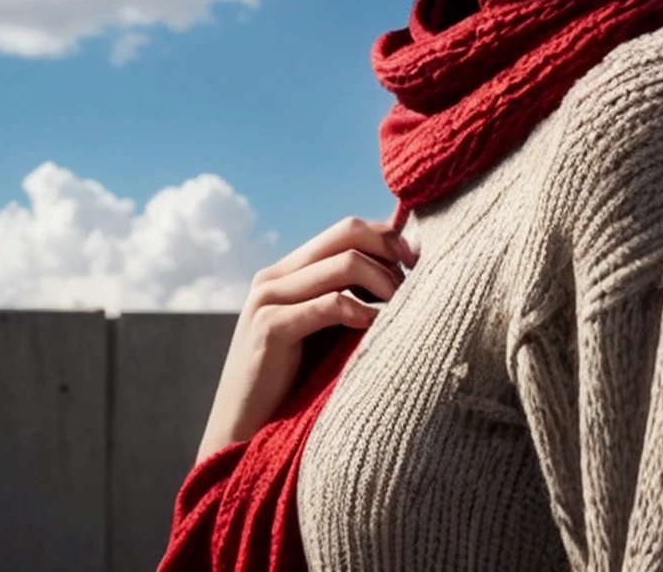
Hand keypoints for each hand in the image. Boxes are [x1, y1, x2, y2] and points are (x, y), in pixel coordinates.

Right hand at [195, 216, 418, 461]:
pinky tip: (375, 330)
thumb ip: (351, 300)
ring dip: (385, 282)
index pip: (349, 229)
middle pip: (349, 232)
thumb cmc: (295, 386)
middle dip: (392, 251)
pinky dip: (363, 312)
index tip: (419, 265)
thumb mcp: (326, 333)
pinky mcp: (269, 327)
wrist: (243, 433)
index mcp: (289, 272)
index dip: (390, 239)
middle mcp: (275, 276)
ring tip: (400, 310)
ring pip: (346, 263)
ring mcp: (269, 299)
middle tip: (416, 282)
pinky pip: (331, 304)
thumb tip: (407, 276)